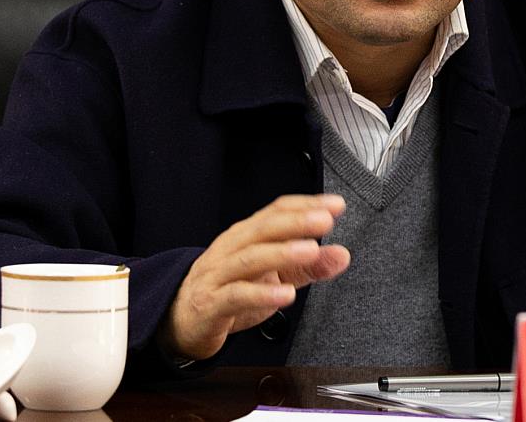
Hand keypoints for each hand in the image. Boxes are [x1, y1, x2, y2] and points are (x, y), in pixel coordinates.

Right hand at [160, 193, 350, 361]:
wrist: (183, 320)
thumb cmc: (231, 290)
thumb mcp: (275, 278)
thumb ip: (308, 266)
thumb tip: (343, 254)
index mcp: (247, 235)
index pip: (276, 211)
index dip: (306, 205)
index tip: (336, 205)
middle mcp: (231, 248)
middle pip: (263, 228)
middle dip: (296, 222)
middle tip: (325, 220)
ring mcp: (219, 274)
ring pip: (250, 258)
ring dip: (282, 253)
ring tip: (311, 250)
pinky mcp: (211, 303)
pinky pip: (236, 295)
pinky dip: (261, 294)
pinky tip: (285, 295)